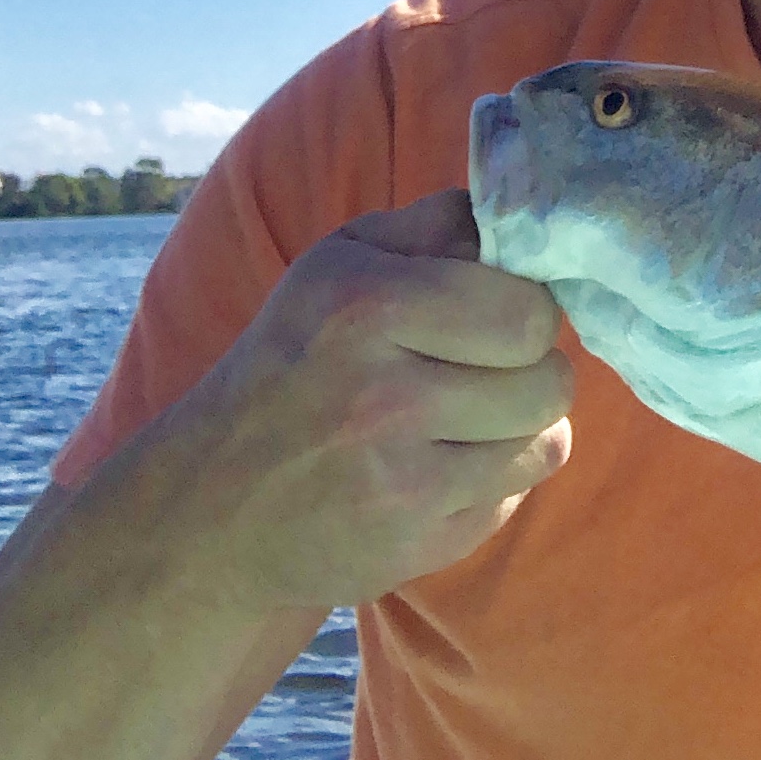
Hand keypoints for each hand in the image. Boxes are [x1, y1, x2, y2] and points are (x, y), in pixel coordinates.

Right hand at [164, 189, 574, 613]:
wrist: (210, 509)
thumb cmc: (293, 364)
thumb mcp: (337, 266)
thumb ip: (434, 225)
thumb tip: (521, 211)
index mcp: (364, 309)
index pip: (527, 311)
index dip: (525, 311)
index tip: (494, 316)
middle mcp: (382, 398)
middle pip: (549, 381)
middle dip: (532, 370)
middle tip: (486, 370)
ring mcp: (400, 484)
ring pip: (548, 442)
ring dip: (520, 428)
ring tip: (465, 418)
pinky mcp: (415, 548)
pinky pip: (515, 498)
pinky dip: (494, 481)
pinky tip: (440, 467)